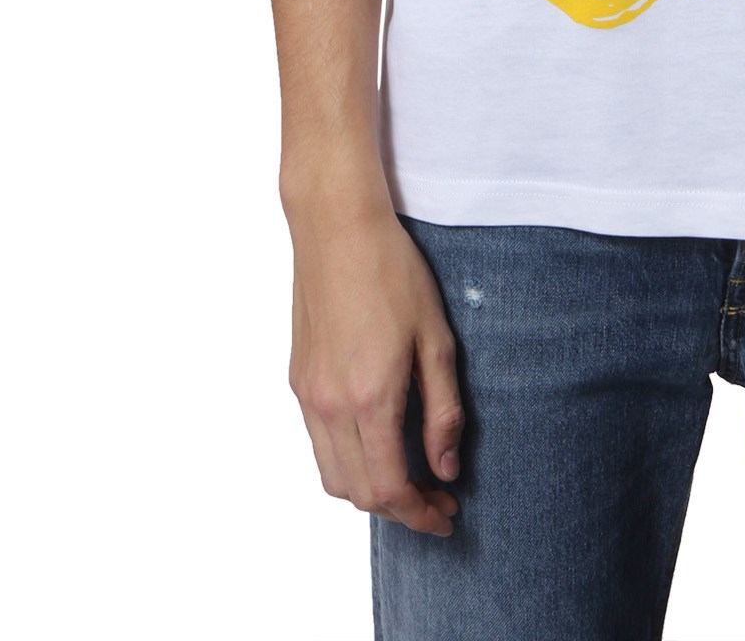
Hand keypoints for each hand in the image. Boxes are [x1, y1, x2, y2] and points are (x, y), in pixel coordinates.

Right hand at [287, 199, 462, 537]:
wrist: (337, 228)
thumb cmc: (393, 273)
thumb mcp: (437, 339)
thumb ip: (443, 410)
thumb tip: (446, 467)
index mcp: (369, 397)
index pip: (390, 489)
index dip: (420, 514)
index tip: (447, 516)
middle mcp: (330, 406)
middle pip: (359, 493)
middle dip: (400, 510)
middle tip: (438, 501)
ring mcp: (308, 395)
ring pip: (333, 476)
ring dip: (370, 491)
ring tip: (410, 478)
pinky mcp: (298, 380)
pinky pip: (319, 444)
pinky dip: (347, 462)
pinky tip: (378, 443)